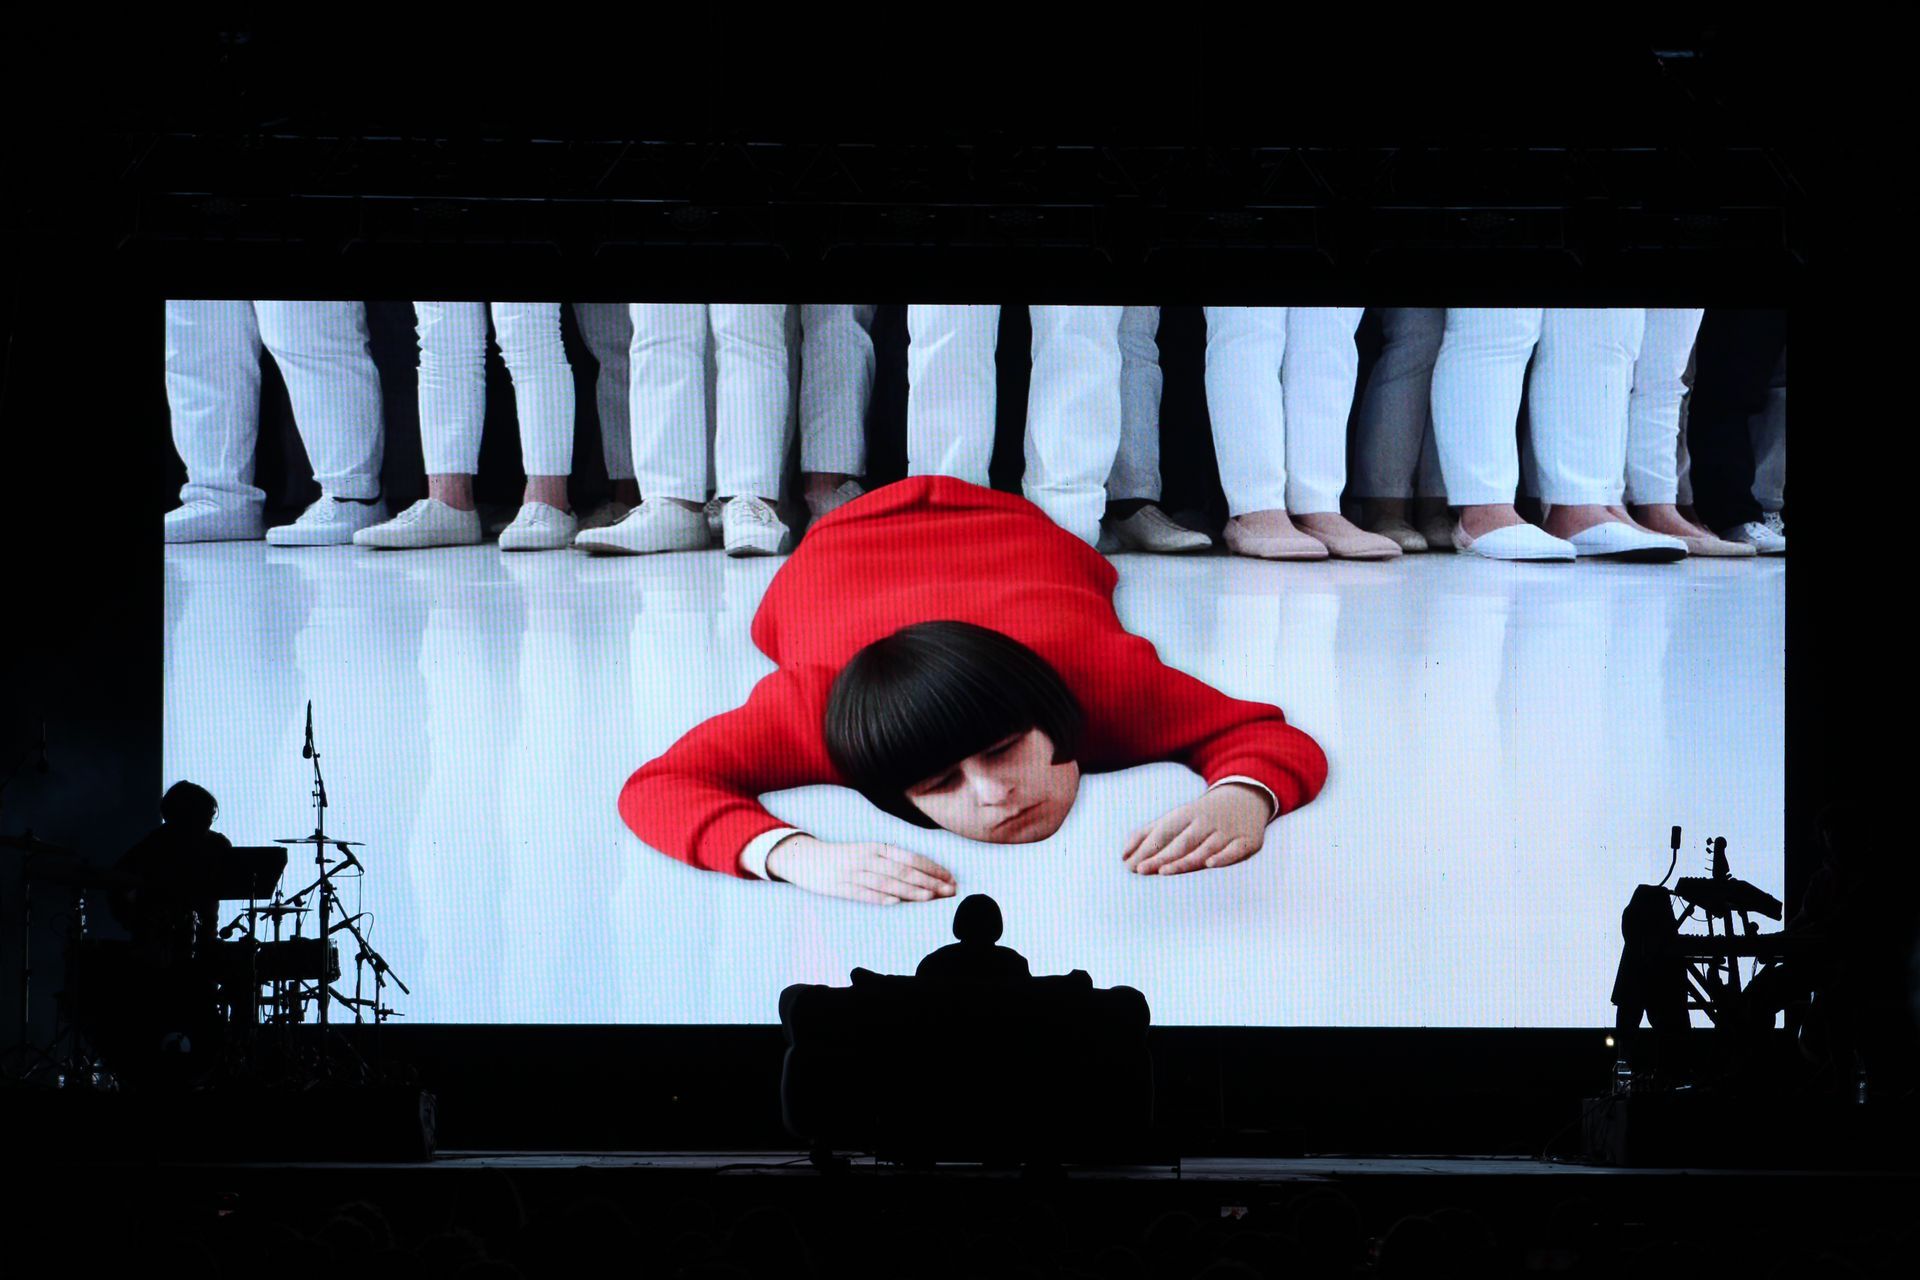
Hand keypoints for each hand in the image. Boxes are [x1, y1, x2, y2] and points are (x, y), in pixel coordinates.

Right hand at [765, 836, 957, 903]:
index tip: (950, 878)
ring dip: (910, 890)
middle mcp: (867, 858)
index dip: (932, 868)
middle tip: (949, 890)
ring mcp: (853, 872)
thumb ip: (892, 861)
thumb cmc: (844, 857)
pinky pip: (862, 893)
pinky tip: (894, 901)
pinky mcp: (839, 887)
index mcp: (877, 847)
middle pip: (903, 870)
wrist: (806, 858)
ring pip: (887, 881)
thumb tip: (923, 874)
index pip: (911, 857)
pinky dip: (879, 897)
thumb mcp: (868, 851)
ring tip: (930, 897)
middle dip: (929, 881)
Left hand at [1122, 784, 1270, 875]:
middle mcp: (1206, 822)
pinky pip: (1235, 850)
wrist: (1246, 798)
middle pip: (1182, 841)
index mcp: (1186, 815)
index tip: (1132, 865)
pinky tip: (1210, 863)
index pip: (1165, 833)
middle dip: (1162, 856)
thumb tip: (1123, 855)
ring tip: (1165, 870)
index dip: (1148, 848)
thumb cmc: (1201, 816)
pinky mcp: (1247, 841)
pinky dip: (1224, 856)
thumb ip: (1147, 835)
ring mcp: (1228, 832)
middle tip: (1141, 870)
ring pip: (1205, 847)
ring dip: (1186, 859)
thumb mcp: (1174, 819)